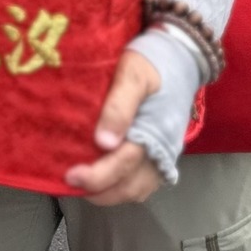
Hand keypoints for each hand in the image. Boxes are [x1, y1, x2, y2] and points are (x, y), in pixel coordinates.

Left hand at [65, 49, 165, 205]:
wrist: (180, 57)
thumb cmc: (151, 63)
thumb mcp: (132, 74)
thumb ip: (119, 106)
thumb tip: (103, 142)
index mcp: (154, 132)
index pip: (124, 164)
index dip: (96, 176)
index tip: (71, 176)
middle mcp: (161, 150)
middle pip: (130, 186)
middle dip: (99, 191)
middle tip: (71, 182)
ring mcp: (163, 155)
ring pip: (137, 190)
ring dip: (110, 193)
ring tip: (84, 185)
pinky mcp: (162, 154)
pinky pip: (144, 183)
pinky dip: (123, 188)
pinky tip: (105, 180)